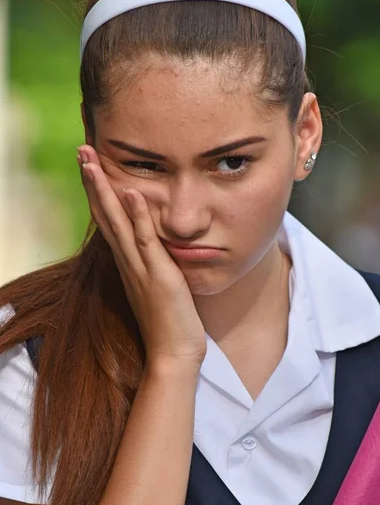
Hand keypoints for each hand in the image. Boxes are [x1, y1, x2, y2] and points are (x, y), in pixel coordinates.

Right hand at [77, 144, 206, 370]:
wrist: (173, 354)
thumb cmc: (169, 320)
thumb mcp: (158, 284)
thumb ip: (152, 262)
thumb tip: (154, 244)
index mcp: (128, 262)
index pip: (109, 219)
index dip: (98, 192)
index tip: (91, 165)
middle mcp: (128, 261)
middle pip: (105, 214)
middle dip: (93, 181)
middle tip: (81, 151)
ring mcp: (140, 268)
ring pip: (117, 222)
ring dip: (105, 190)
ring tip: (92, 161)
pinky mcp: (157, 276)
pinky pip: (145, 241)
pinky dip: (138, 216)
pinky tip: (133, 192)